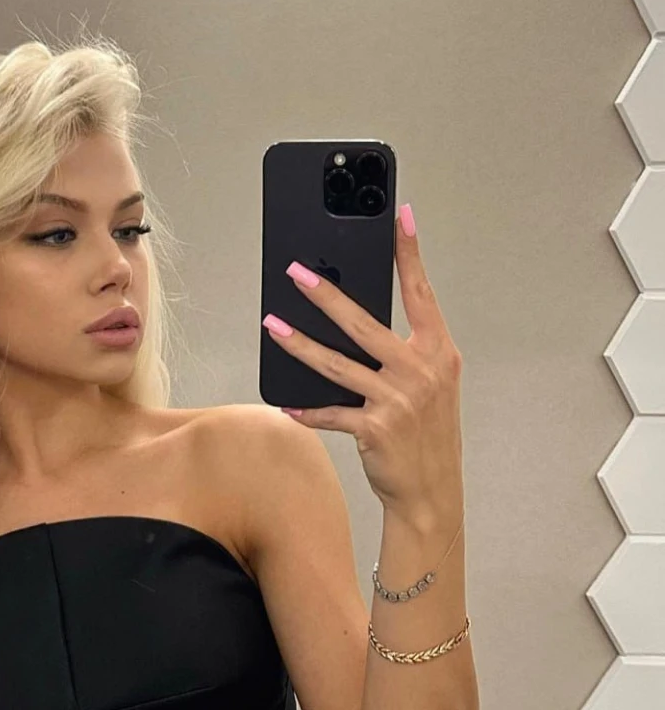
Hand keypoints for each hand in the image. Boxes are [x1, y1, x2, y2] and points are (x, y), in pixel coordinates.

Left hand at [261, 203, 463, 520]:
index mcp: (438, 352)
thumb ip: (402, 354)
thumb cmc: (427, 435)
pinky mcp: (375, 428)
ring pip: (337, 364)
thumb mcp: (429, 387)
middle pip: (364, 323)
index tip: (401, 216)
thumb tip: (355, 325)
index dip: (410, 254)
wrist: (431, 493)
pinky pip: (330, 412)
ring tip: (272, 325)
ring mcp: (397, 399)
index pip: (421, 293)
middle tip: (296, 272)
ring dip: (299, 344)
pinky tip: (287, 401)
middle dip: (326, 295)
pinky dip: (307, 408)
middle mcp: (421, 370)